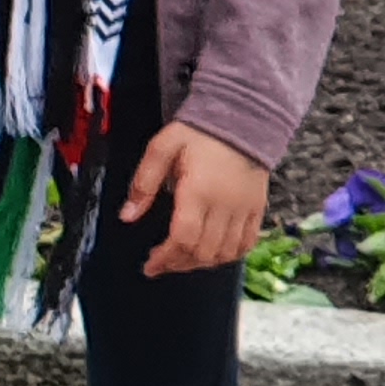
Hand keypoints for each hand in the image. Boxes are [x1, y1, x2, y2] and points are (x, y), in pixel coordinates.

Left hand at [126, 121, 270, 276]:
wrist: (243, 120)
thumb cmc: (197, 133)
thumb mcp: (160, 149)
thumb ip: (143, 183)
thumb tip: (127, 216)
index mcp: (198, 191)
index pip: (183, 238)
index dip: (165, 258)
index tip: (149, 266)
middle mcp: (226, 205)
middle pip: (203, 252)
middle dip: (178, 264)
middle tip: (160, 265)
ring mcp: (245, 210)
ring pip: (226, 253)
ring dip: (201, 264)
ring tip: (180, 262)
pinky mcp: (258, 209)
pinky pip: (247, 244)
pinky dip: (229, 256)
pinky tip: (211, 256)